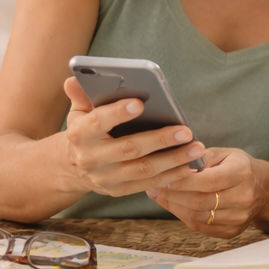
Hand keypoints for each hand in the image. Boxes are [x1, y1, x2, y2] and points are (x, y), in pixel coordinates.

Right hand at [61, 77, 204, 196]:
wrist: (72, 167)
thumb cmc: (85, 130)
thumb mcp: (79, 111)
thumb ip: (82, 95)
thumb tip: (74, 78)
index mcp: (80, 134)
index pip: (98, 122)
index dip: (118, 113)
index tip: (140, 103)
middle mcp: (91, 158)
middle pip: (130, 148)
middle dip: (160, 139)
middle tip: (185, 131)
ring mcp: (105, 178)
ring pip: (143, 169)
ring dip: (173, 159)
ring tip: (196, 147)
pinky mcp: (118, 190)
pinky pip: (148, 183)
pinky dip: (170, 175)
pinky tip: (189, 165)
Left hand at [149, 148, 267, 237]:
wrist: (265, 189)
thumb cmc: (240, 167)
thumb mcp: (225, 153)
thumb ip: (201, 157)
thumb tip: (175, 166)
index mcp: (241, 173)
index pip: (207, 181)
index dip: (182, 181)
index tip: (163, 177)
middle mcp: (243, 198)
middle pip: (200, 201)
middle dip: (172, 195)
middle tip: (154, 187)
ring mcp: (238, 218)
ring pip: (197, 216)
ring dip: (174, 207)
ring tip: (160, 196)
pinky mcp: (232, 231)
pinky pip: (201, 227)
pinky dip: (183, 217)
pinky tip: (174, 206)